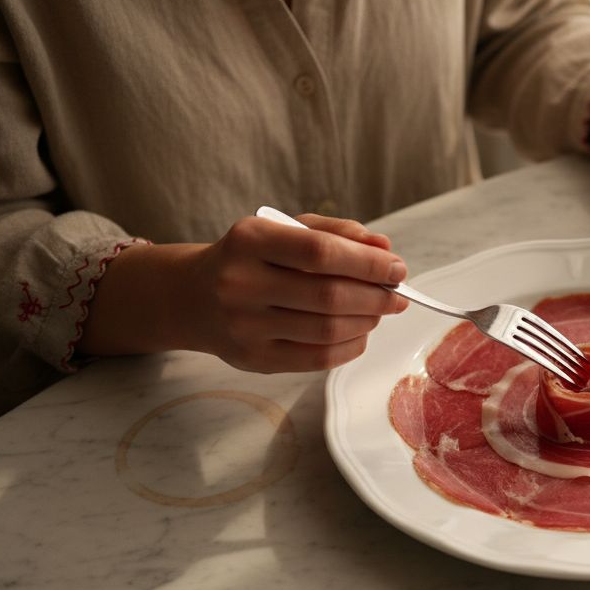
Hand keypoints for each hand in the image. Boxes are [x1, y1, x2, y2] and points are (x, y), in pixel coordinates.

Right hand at [79, 214, 408, 371]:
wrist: (192, 297)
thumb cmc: (251, 258)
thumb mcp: (283, 230)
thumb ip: (334, 232)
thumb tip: (384, 247)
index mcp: (249, 240)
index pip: (320, 252)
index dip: (367, 263)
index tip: (397, 268)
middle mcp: (241, 283)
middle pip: (328, 295)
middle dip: (375, 296)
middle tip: (398, 295)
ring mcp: (245, 326)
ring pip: (326, 329)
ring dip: (367, 321)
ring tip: (379, 311)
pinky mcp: (254, 359)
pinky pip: (317, 358)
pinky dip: (350, 346)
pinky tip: (360, 333)